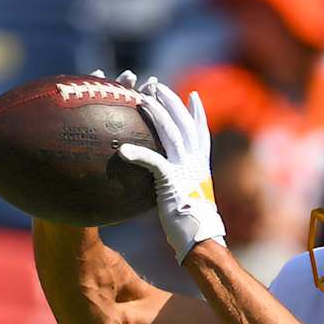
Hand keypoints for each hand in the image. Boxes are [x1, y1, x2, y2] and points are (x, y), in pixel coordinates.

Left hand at [118, 77, 226, 262]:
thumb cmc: (192, 223)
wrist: (200, 238)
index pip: (201, 130)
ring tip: (140, 99)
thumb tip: (167, 183)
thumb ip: (179, 183)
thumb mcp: (188, 197)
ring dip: (156, 113)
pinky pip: (153, 161)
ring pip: (171, 132)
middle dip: (170, 101)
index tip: (193, 96)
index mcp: (201, 163)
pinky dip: (138, 155)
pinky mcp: (172, 181)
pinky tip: (122, 150)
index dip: (197, 112)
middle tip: (156, 85)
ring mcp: (185, 169)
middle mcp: (195, 161)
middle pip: (184, 122)